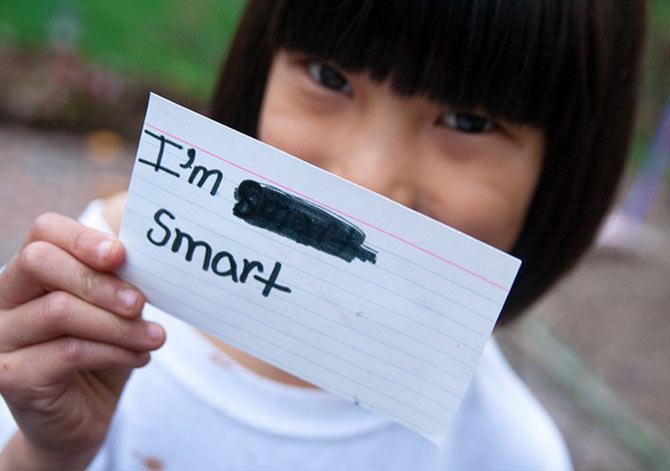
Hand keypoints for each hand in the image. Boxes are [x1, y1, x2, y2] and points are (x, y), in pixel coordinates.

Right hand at [0, 213, 164, 469]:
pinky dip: (114, 352)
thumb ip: (120, 282)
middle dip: (100, 281)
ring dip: (118, 323)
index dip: (82, 238)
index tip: (120, 255)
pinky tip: (140, 358)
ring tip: (155, 337)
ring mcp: (1, 337)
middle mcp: (4, 299)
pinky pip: (69, 351)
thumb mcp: (116, 311)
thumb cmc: (101, 353)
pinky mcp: (11, 376)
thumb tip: (147, 256)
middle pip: (41, 262)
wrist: (82, 419)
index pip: (44, 233)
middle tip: (140, 303)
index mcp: (30, 273)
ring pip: (59, 309)